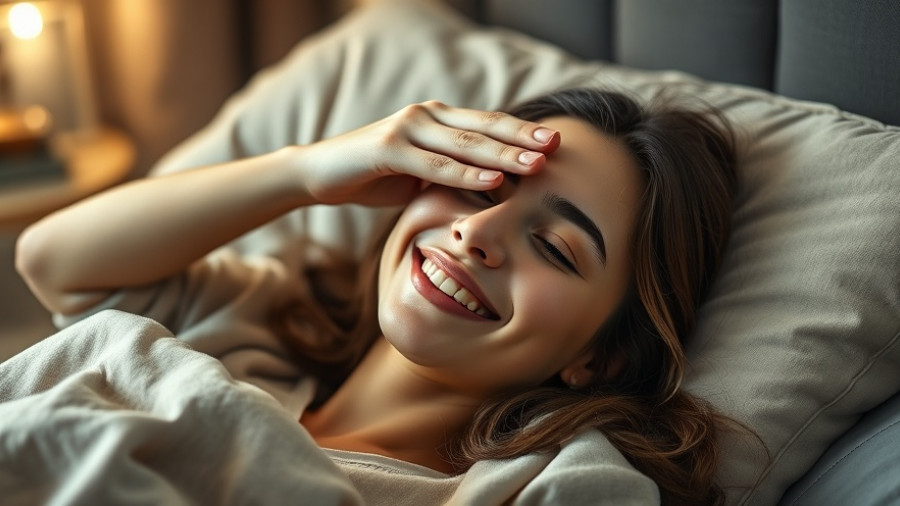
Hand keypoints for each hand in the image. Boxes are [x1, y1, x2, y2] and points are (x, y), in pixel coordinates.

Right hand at [297, 100, 559, 205]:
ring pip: (465, 143)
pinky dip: (466, 173)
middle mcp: (426, 116)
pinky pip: (435, 164)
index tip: (556, 142)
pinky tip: (493, 179)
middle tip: (557, 147)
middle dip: (523, 138)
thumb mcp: (420, 174)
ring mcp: (407, 129)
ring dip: (503, 154)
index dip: (522, 131)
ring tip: (535, 164)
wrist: (320, 174)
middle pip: (484, 127)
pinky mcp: (388, 148)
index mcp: (437, 119)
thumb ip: (452, 173)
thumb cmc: (373, 176)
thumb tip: (492, 188)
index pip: (487, 124)